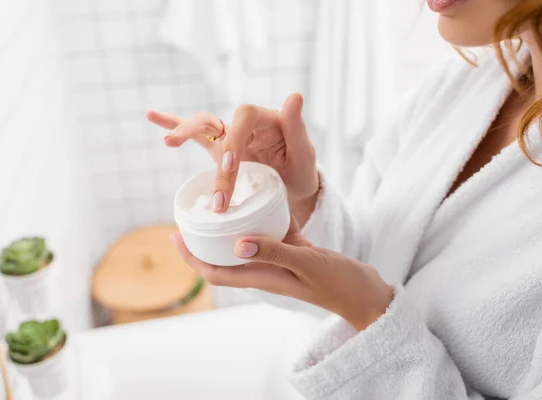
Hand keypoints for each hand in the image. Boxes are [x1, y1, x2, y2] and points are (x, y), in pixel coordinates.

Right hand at [146, 94, 319, 223]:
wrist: (293, 188)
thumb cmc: (301, 171)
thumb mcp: (305, 154)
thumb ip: (297, 126)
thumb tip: (295, 95)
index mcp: (266, 120)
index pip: (244, 118)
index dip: (234, 139)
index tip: (229, 165)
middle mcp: (244, 124)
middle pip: (216, 118)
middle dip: (202, 138)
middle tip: (193, 166)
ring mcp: (229, 135)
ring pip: (201, 125)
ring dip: (182, 131)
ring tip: (168, 142)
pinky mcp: (218, 148)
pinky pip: (194, 134)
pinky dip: (172, 123)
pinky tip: (151, 115)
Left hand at [169, 218, 394, 330]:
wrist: (366, 293)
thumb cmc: (339, 284)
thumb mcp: (306, 264)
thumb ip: (274, 252)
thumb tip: (237, 244)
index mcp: (263, 278)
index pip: (215, 271)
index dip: (191, 257)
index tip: (174, 235)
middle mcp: (267, 269)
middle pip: (224, 257)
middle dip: (204, 240)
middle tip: (193, 213)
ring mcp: (282, 260)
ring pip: (248, 242)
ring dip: (233, 227)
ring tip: (223, 201)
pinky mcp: (298, 251)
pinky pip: (275, 232)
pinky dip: (267, 216)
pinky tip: (267, 195)